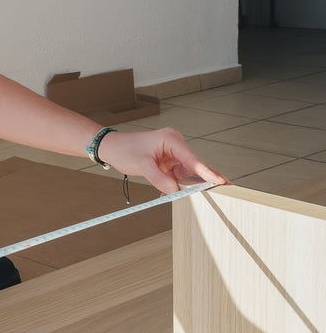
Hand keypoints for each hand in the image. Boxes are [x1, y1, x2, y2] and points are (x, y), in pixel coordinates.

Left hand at [96, 127, 227, 194]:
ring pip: (185, 174)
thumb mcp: (141, 164)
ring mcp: (173, 154)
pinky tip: (165, 192)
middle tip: (210, 193)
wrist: (112, 149)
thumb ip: (158, 178)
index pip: (192, 158)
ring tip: (170, 193)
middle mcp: (175, 145)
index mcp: (171, 139)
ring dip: (180, 186)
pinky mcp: (169, 163)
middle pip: (193, 167)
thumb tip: (175, 191)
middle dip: (195, 181)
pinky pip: (177, 177)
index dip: (206, 171)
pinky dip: (173, 185)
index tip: (219, 181)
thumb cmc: (124, 149)